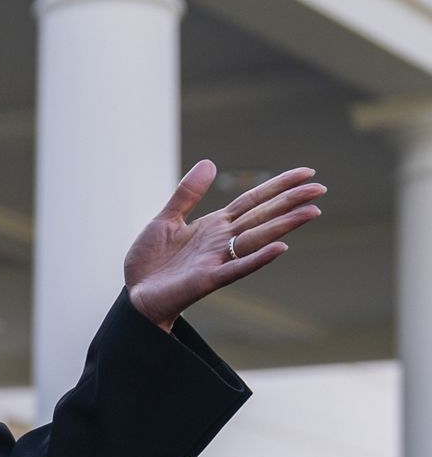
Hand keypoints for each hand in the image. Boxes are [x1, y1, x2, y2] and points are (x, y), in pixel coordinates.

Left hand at [124, 160, 324, 331]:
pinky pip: (237, 268)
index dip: (277, 186)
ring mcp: (217, 260)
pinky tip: (280, 247)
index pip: (253, 201)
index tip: (306, 173)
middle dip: (290, 202)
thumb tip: (209, 162)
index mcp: (214, 225)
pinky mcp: (207, 279)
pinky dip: (258, 258)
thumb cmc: (151, 261)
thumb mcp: (166, 219)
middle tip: (322, 188)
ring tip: (311, 212)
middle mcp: (221, 241)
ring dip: (283, 226)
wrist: (134, 293)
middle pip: (262, 216)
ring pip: (256, 238)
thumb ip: (187, 193)